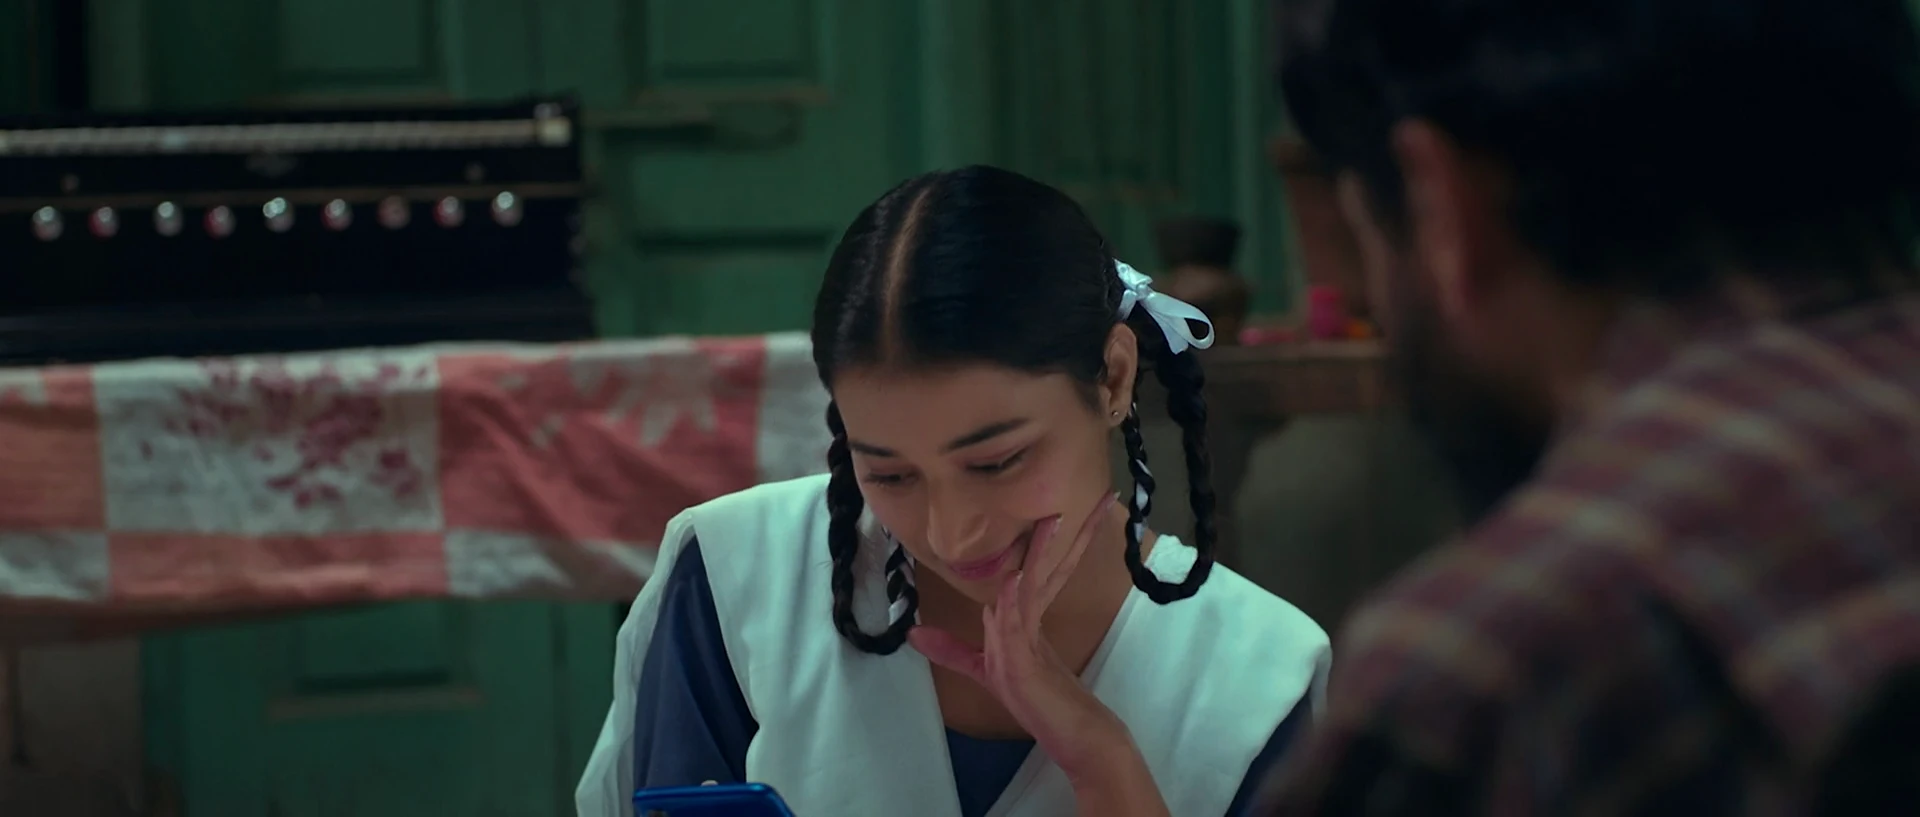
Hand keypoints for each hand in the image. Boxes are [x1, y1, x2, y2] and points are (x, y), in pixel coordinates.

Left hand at [908, 493, 1139, 778]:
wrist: (1075, 736)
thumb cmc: (1038, 702)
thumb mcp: (985, 669)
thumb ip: (953, 649)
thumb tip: (915, 631)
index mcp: (1029, 617)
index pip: (1041, 570)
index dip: (1049, 541)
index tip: (1063, 510)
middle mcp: (1034, 620)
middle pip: (1053, 566)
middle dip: (1074, 533)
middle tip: (1103, 497)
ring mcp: (1032, 639)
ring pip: (1037, 585)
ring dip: (1043, 552)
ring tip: (1053, 519)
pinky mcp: (1026, 664)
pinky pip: (1018, 627)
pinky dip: (1014, 602)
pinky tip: (1013, 580)